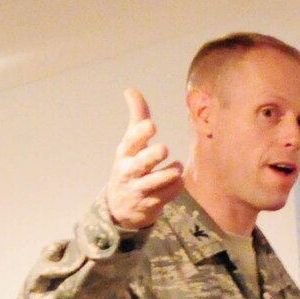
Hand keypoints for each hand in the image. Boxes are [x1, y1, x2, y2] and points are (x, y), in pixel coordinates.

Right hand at [107, 89, 185, 230]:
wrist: (120, 208)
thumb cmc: (129, 167)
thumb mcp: (130, 145)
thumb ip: (136, 119)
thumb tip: (131, 90)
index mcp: (124, 154)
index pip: (130, 142)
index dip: (140, 133)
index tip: (151, 124)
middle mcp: (129, 171)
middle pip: (140, 163)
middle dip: (151, 156)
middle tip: (164, 148)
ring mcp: (139, 189)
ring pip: (155, 181)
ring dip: (169, 174)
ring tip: (177, 167)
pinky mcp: (151, 204)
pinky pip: (167, 195)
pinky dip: (175, 188)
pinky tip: (179, 181)